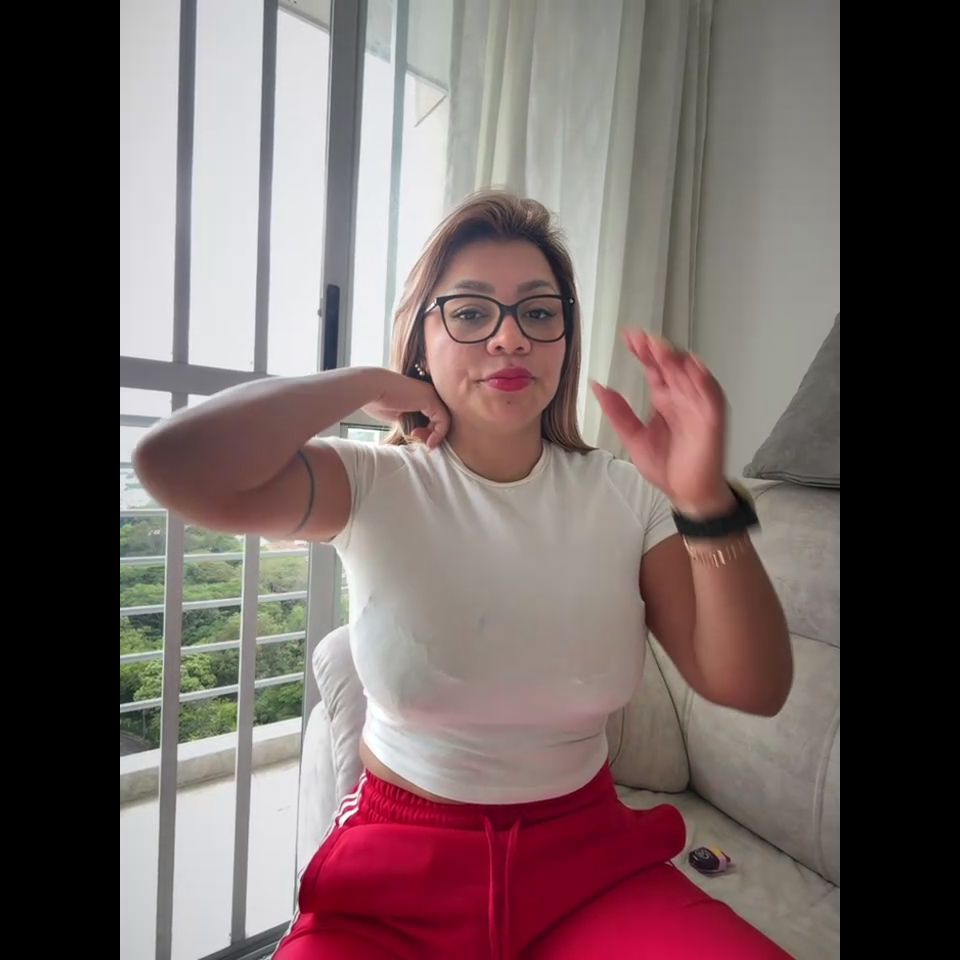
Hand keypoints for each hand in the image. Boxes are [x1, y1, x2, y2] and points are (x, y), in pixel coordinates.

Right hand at [362, 370, 450, 448]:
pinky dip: (439, 434)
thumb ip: (410, 421)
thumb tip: (417, 432)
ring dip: (436, 436)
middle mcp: (428, 392)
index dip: (430, 431)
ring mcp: (430, 394)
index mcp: (420, 395)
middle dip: (433, 434)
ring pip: (444, 419)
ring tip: (426, 444)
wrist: (371, 389)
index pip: (434, 416)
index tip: (419, 440)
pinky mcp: (430, 399)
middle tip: (425, 444)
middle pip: (440, 418)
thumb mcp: (397, 415)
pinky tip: (429, 442)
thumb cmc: (377, 400)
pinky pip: (443, 420)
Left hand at [591, 331, 733, 516]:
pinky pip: (710, 393)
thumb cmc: (667, 467)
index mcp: (664, 399)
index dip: (643, 352)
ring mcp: (698, 405)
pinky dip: (703, 378)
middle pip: (670, 365)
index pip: (653, 368)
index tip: (628, 337)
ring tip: (659, 347)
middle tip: (641, 338)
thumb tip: (597, 386)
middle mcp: (681, 397)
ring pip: (689, 374)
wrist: (687, 494)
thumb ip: (618, 412)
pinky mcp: (712, 418)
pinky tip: (691, 365)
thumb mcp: (634, 438)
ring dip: (676, 359)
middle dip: (657, 349)